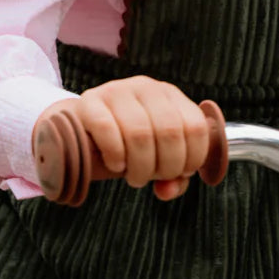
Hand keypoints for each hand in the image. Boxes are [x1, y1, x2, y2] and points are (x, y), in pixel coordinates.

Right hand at [32, 76, 212, 200]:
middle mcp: (147, 87)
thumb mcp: (157, 158)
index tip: (179, 174)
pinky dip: (115, 155)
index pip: (196, 127)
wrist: (82, 128)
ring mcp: (117, 91)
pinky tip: (116, 164)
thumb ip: (173, 178)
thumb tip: (168, 190)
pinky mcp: (90, 101)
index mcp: (171, 96)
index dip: (193, 159)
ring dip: (140, 167)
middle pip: (170, 132)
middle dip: (165, 167)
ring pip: (139, 133)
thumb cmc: (128, 146)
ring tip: (134, 177)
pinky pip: (107, 128)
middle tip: (152, 179)